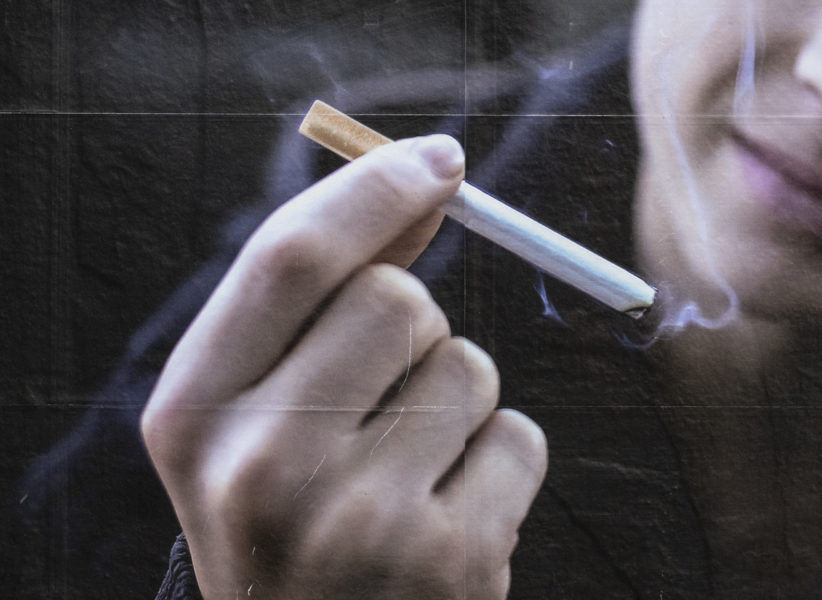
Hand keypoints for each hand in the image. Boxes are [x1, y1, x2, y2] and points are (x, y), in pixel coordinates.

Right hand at [142, 135, 547, 599]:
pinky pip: (519, 435)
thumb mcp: (258, 414)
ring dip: (457, 398)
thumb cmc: (290, 515)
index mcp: (194, 414)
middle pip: (396, 298)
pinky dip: (499, 458)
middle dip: (414, 325)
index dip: (372, 192)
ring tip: (406, 470)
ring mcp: (360, 521)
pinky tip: (447, 514)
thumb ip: (319, 300)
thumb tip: (420, 185)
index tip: (438, 160)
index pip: (291, 258)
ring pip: (468, 363)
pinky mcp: (451, 563)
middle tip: (381, 400)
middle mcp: (262, 468)